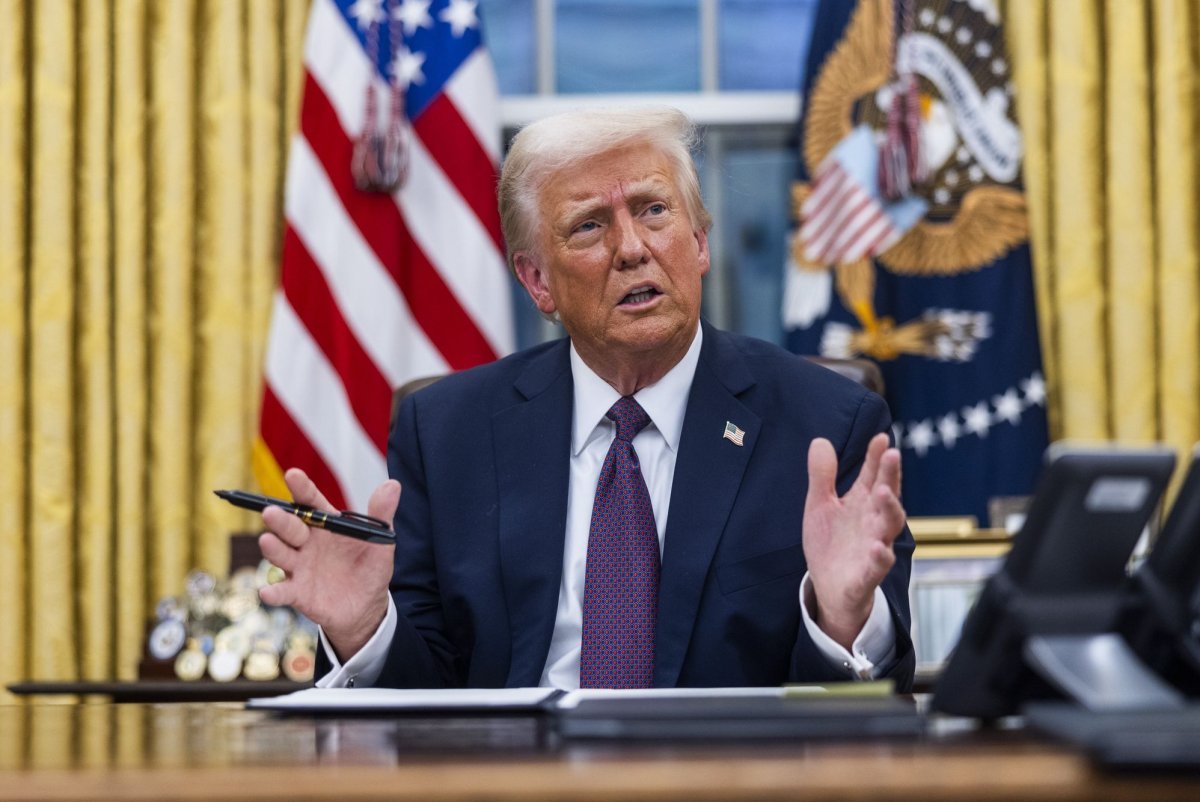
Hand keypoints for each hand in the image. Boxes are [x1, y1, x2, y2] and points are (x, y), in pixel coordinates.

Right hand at [258, 468, 399, 661]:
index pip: (310, 502)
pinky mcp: (297, 593)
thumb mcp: (379, 540)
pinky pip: (282, 592)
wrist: (366, 607)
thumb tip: (393, 484)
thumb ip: (381, 513)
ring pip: (281, 554)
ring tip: (268, 541)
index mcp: (326, 525)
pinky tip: (267, 593)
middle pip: (290, 527)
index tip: (293, 475)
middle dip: (280, 519)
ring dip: (273, 548)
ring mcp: (299, 567)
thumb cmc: (369, 567)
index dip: (301, 488)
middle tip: (272, 512)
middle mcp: (306, 542)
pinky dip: (273, 592)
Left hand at [802, 432, 904, 649]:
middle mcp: (874, 522)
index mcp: (863, 503)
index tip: (880, 438)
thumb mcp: (820, 505)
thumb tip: (820, 440)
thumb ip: (823, 476)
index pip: (873, 475)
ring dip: (889, 509)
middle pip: (887, 495)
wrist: (829, 587)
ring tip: (883, 491)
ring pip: (889, 527)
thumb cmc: (831, 542)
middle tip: (891, 454)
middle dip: (890, 475)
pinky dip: (880, 557)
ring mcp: (874, 547)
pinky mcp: (868, 574)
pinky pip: (878, 565)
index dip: (877, 457)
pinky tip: (878, 546)